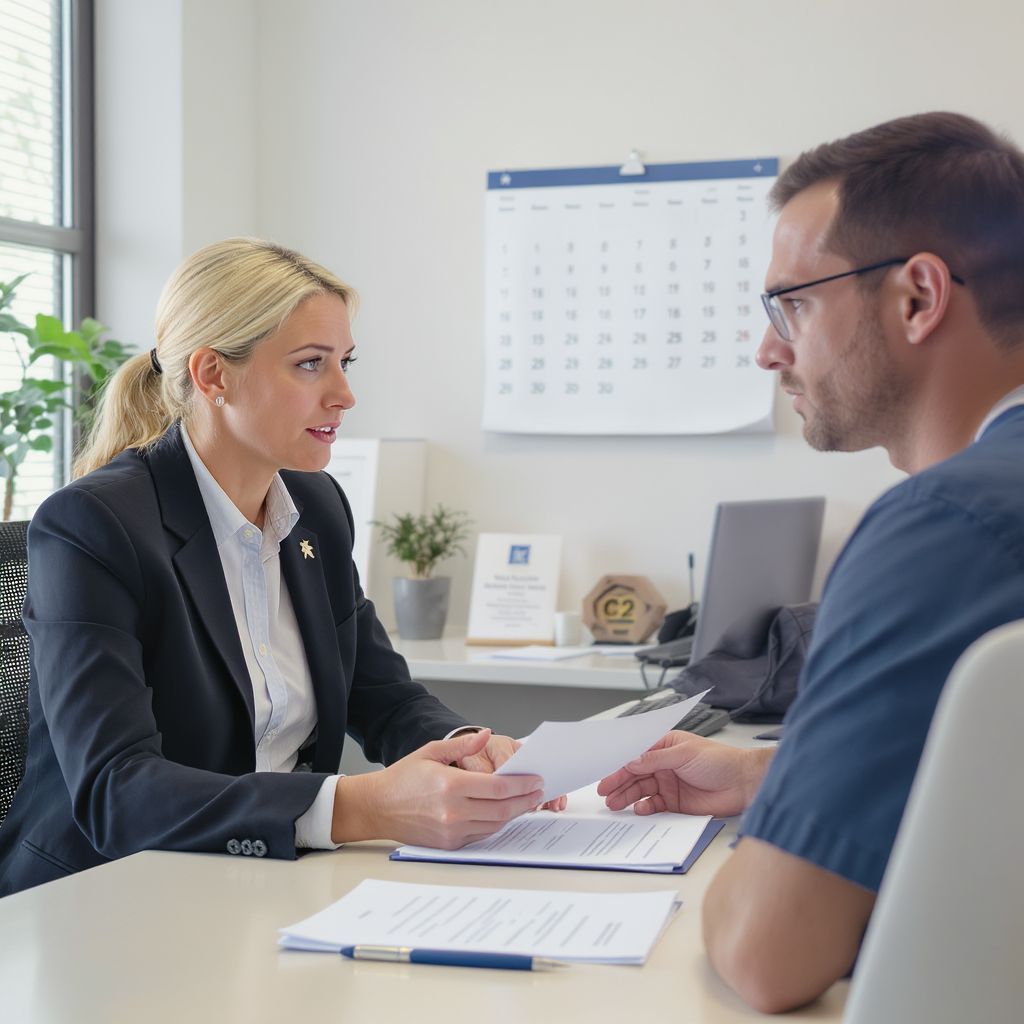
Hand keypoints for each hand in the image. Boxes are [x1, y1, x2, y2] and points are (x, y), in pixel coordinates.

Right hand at [333, 729, 545, 848]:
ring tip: (527, 801)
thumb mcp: (431, 752)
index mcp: (450, 786)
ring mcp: (451, 831)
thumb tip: (487, 734)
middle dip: (526, 800)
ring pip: (495, 824)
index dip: (522, 784)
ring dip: (514, 813)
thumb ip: (463, 745)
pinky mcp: (449, 844)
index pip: (498, 788)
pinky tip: (504, 812)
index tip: (537, 779)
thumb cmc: (403, 778)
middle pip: (502, 810)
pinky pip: (481, 834)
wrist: (378, 808)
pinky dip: (496, 823)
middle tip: (540, 792)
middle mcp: (452, 812)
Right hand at [596, 731, 772, 817]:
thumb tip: (630, 761)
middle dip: (619, 783)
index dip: (620, 764)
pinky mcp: (676, 803)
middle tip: (605, 793)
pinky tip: (638, 809)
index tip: (605, 773)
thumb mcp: (684, 754)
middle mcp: (664, 765)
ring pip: (642, 790)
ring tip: (614, 804)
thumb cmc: (720, 760)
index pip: (636, 755)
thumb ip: (655, 759)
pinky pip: (654, 805)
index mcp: (665, 746)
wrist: (744, 784)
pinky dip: (645, 808)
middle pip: (636, 774)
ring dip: (628, 796)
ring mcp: (669, 784)